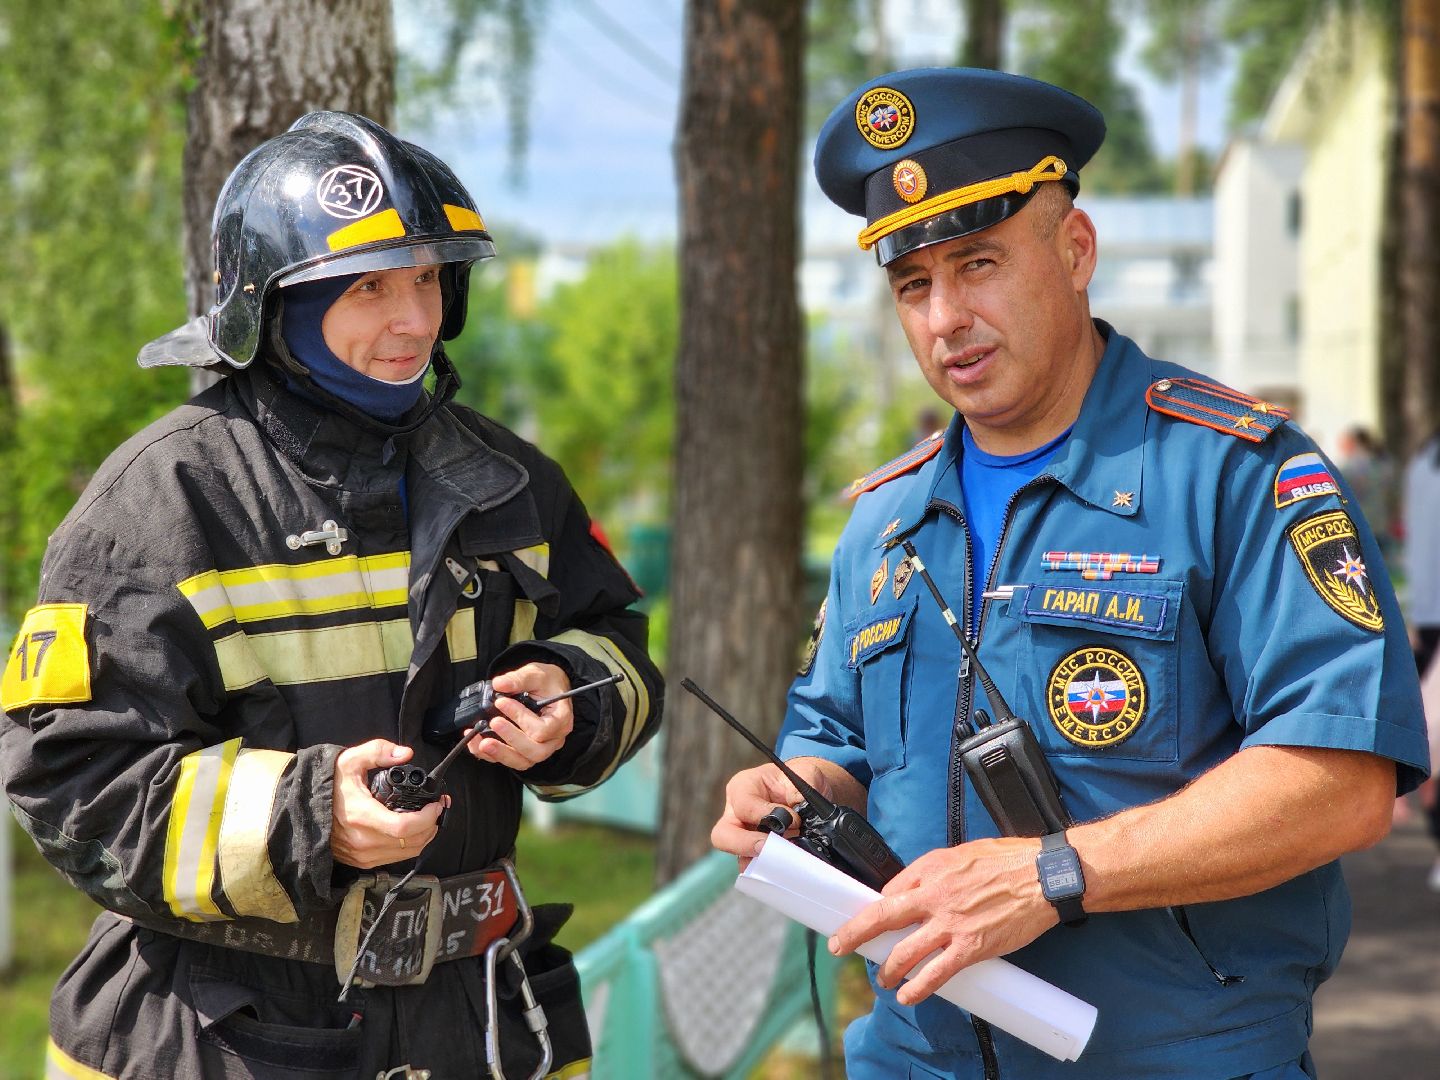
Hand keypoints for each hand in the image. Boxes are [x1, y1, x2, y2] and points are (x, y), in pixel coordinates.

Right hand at [331, 740, 445, 868]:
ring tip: (429, 818)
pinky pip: (394, 858)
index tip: (436, 804)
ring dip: (424, 837)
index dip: (427, 817)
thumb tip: (405, 754)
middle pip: (411, 843)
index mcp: (362, 816)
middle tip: (437, 808)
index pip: (404, 827)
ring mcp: (361, 854)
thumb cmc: (329, 785)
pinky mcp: (360, 861)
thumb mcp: (350, 760)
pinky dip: (409, 846)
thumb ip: (378, 751)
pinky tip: (412, 830)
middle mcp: (362, 840)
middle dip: (431, 825)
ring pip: (406, 853)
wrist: (302, 809)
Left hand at [467, 662, 573, 770]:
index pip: (542, 729)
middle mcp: (553, 739)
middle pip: (535, 752)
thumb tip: (499, 684)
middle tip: (493, 723)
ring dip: (499, 753)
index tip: (501, 702)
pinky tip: (477, 743)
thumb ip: (518, 679)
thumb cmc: (548, 683)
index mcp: (561, 720)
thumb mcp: (537, 674)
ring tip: (481, 741)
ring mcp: (540, 748)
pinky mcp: (524, 751)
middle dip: (510, 739)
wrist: (550, 689)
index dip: (520, 717)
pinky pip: (509, 760)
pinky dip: (491, 755)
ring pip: (522, 762)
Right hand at [710, 759, 835, 869]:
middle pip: (723, 836)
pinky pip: (757, 867)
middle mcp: (736, 813)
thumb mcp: (805, 774)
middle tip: (770, 848)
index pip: (743, 805)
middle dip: (745, 846)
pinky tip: (789, 869)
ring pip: (739, 857)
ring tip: (786, 860)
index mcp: (743, 787)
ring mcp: (745, 835)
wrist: (810, 788)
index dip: (765, 815)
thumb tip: (795, 818)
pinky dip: (771, 871)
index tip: (792, 820)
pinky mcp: (757, 852)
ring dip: (762, 862)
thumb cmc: (802, 776)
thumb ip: (801, 793)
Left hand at [828, 837, 1055, 1005]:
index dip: (876, 909)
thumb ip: (937, 871)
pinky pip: (936, 974)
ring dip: (887, 970)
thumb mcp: (962, 853)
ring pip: (904, 952)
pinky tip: (907, 995)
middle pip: (882, 917)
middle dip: (855, 934)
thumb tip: (920, 887)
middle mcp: (933, 896)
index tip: (870, 920)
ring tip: (883, 980)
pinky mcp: (970, 948)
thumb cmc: (1007, 860)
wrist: (1043, 876)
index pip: (889, 890)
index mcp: (930, 868)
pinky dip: (917, 988)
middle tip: (840, 946)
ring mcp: (950, 924)